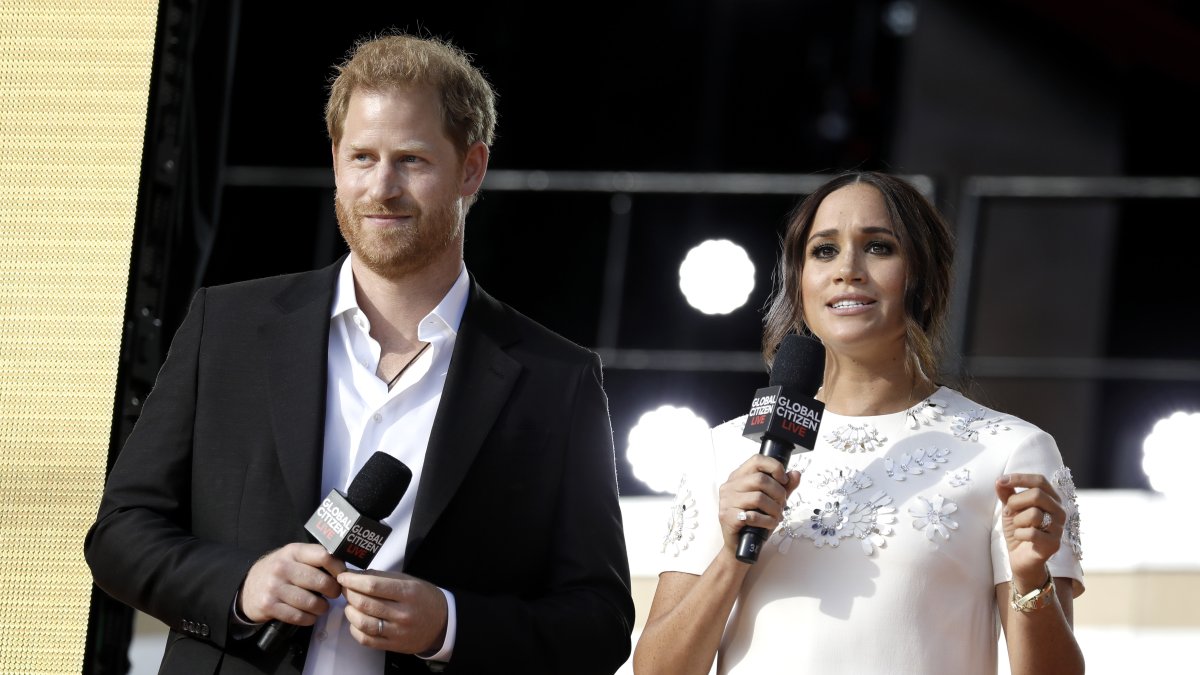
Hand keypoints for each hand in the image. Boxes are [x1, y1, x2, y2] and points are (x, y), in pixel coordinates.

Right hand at [238, 543, 346, 624]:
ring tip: (322, 606)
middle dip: (333, 591)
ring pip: (311, 602)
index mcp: (293, 551)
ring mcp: (274, 587)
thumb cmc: (280, 571)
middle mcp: (282, 567)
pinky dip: (309, 619)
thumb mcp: (293, 557)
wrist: (247, 587)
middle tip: (334, 594)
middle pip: (320, 581)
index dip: (339, 568)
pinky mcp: (269, 606)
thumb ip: (314, 559)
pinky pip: (298, 616)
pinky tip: (310, 616)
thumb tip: (344, 570)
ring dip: (322, 608)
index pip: (323, 556)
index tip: (343, 577)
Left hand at [338, 570, 447, 654]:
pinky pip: (366, 639)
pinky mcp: (393, 645)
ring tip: (350, 605)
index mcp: (408, 592)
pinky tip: (356, 621)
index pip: (373, 585)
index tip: (343, 576)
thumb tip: (356, 574)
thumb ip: (383, 578)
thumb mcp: (409, 581)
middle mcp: (403, 613)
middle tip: (345, 588)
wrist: (443, 624)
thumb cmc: (424, 598)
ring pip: (362, 622)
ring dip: (350, 611)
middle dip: (349, 593)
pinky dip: (355, 629)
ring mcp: (398, 631)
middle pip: (365, 603)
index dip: (353, 580)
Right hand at [717, 455, 800, 554]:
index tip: (783, 480)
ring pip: (758, 497)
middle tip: (782, 504)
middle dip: (778, 493)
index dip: (774, 467)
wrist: (741, 547)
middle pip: (760, 479)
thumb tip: (796, 474)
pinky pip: (752, 515)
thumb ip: (784, 487)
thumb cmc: (755, 522)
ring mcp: (726, 501)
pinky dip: (767, 521)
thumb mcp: (772, 501)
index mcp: (738, 477)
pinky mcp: (727, 517)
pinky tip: (769, 524)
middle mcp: (729, 486)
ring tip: (777, 516)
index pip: (757, 460)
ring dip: (774, 509)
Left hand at [995, 473, 1063, 587]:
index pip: (1040, 481)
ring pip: (1034, 514)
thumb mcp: (1010, 509)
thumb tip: (999, 481)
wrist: (1021, 559)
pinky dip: (1019, 534)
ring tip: (1018, 527)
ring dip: (1017, 520)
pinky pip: (1032, 533)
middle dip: (1015, 502)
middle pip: (1037, 494)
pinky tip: (1021, 538)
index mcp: (1051, 499)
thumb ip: (1006, 494)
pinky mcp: (1053, 545)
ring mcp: (1059, 529)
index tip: (1001, 481)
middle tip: (1009, 511)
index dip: (1020, 478)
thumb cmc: (1019, 530)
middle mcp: (1059, 512)